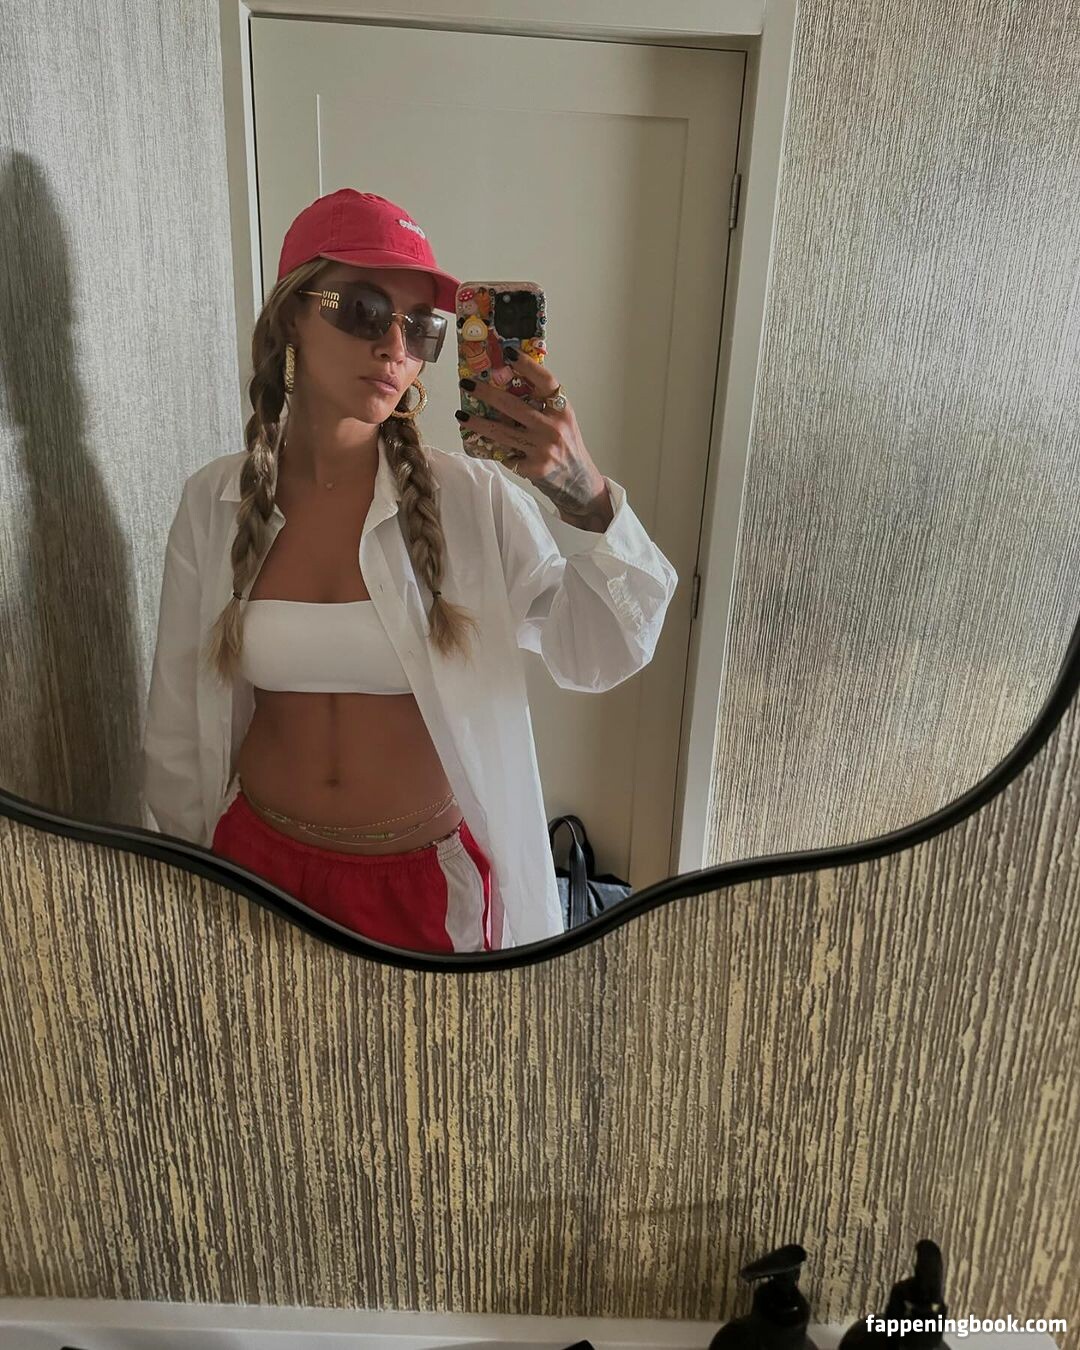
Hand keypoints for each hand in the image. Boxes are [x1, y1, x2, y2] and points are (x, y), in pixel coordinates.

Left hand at [456, 346, 613, 531]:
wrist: (580, 482)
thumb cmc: (566, 447)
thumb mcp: (562, 421)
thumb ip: (543, 406)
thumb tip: (509, 383)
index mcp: (562, 410)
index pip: (545, 381)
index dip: (527, 366)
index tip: (507, 353)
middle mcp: (554, 427)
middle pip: (514, 405)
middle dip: (486, 393)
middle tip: (468, 384)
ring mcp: (543, 448)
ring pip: (502, 432)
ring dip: (478, 423)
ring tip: (461, 416)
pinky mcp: (534, 467)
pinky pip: (507, 455)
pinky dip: (495, 450)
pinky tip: (482, 445)